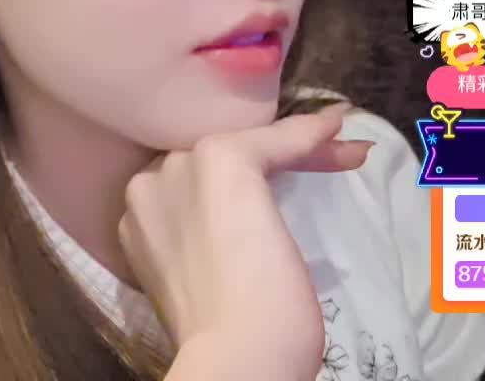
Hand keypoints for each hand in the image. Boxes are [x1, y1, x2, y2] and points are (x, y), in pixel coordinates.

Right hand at [118, 102, 371, 379]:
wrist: (235, 356)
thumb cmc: (225, 336)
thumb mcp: (202, 277)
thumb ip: (205, 243)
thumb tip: (244, 231)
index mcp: (139, 219)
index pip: (194, 185)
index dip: (241, 189)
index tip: (279, 200)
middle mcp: (148, 185)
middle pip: (216, 159)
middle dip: (270, 162)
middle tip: (324, 167)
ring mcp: (181, 169)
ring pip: (247, 145)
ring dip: (297, 146)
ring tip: (345, 155)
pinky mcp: (221, 161)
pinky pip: (274, 138)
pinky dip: (308, 134)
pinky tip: (338, 128)